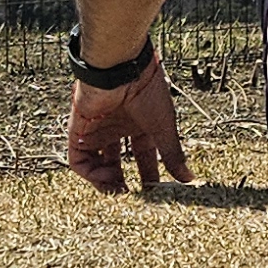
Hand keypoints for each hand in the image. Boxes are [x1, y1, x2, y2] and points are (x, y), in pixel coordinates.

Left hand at [64, 62, 191, 195]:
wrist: (122, 69)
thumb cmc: (147, 91)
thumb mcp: (163, 127)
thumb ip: (173, 154)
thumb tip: (189, 179)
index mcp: (139, 124)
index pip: (142, 156)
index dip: (148, 175)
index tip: (155, 195)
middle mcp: (117, 128)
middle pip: (117, 163)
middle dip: (124, 182)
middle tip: (132, 198)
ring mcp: (97, 130)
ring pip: (96, 164)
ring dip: (106, 182)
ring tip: (120, 191)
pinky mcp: (79, 131)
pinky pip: (78, 160)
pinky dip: (90, 174)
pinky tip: (108, 176)